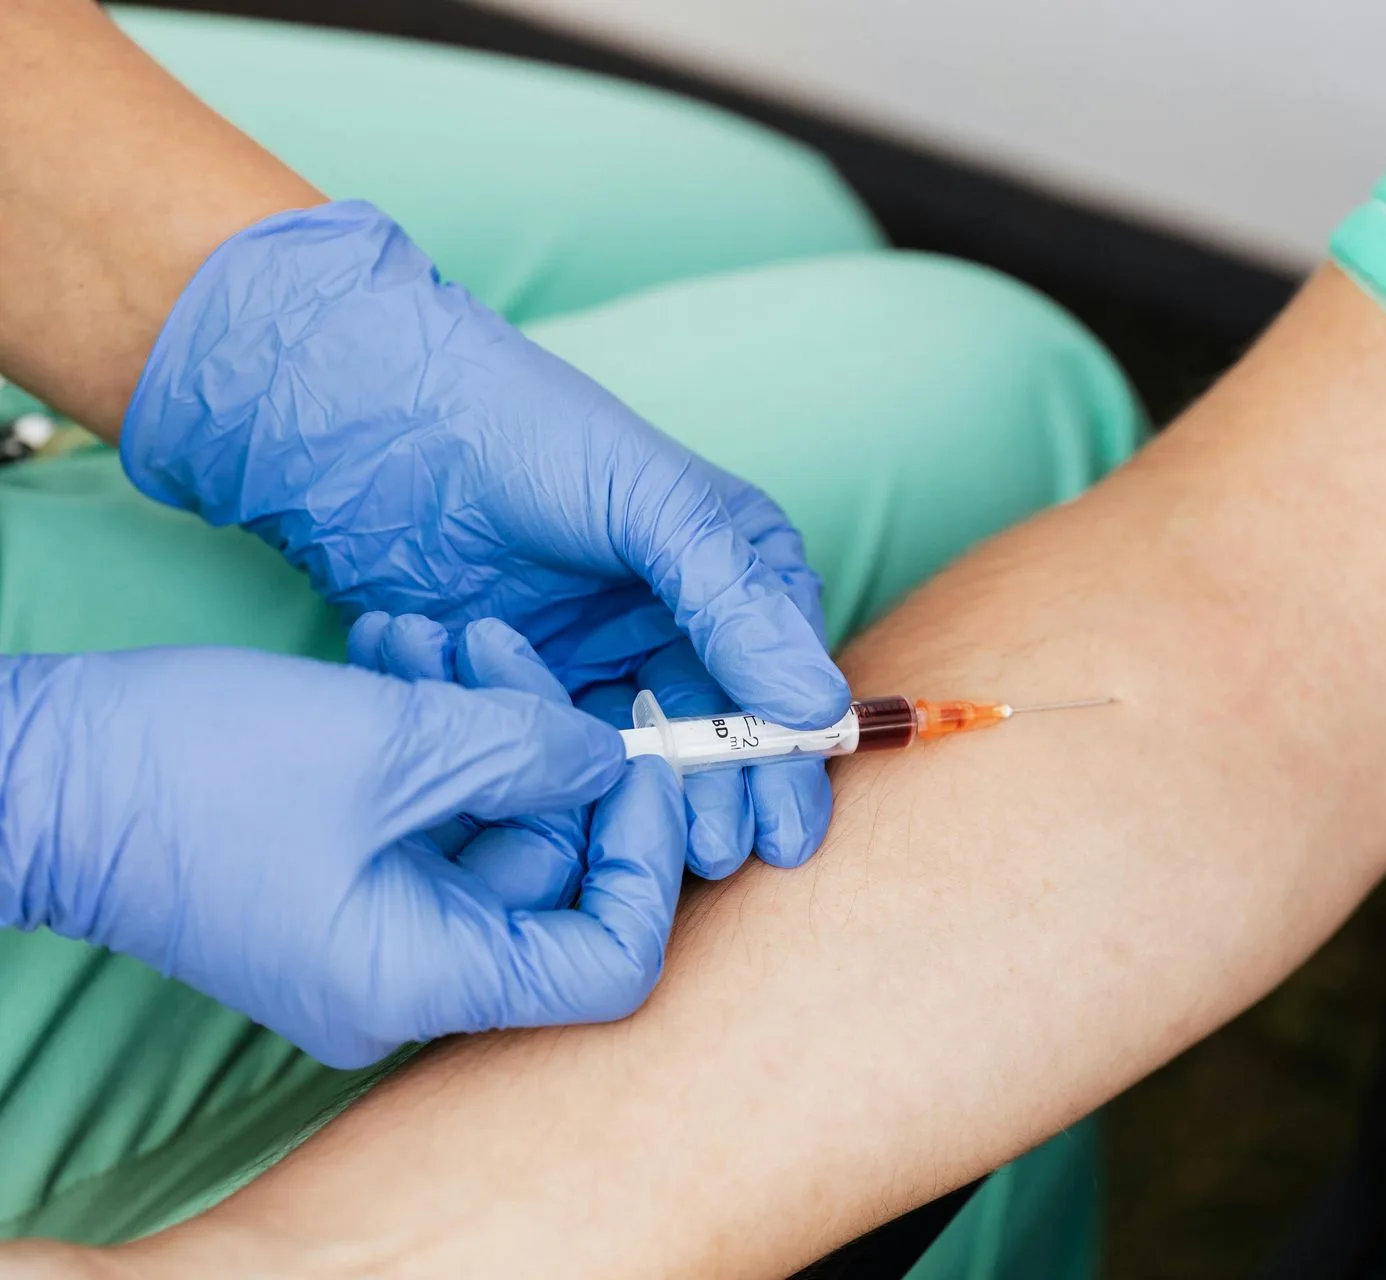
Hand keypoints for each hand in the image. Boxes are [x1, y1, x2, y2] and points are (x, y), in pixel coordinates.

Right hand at [0, 642, 685, 1069]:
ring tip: (438, 632)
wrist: (34, 772)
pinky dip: (431, 736)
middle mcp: (409, 974)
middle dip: (548, 748)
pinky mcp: (340, 879)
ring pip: (487, 825)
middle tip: (505, 648)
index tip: (644, 756)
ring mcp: (372, 929)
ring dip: (482, 721)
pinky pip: (427, 813)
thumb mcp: (390, 743)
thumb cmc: (192, 770)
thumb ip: (528, 750)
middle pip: (552, 874)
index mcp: (427, 976)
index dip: (646, 859)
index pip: (607, 962)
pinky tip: (400, 649)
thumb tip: (613, 757)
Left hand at [118, 200, 844, 873]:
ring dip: (659, 809)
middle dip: (730, 797)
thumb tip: (818, 706)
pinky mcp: (529, 689)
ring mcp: (602, 658)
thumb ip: (735, 605)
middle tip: (724, 855)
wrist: (378, 428)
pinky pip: (567, 756)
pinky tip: (585, 827)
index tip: (787, 826)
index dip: (789, 756)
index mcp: (735, 564)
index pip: (783, 675)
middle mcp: (679, 618)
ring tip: (667, 859)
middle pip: (723, 731)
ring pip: (647, 757)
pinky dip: (578, 789)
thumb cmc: (528, 434)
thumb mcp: (654, 506)